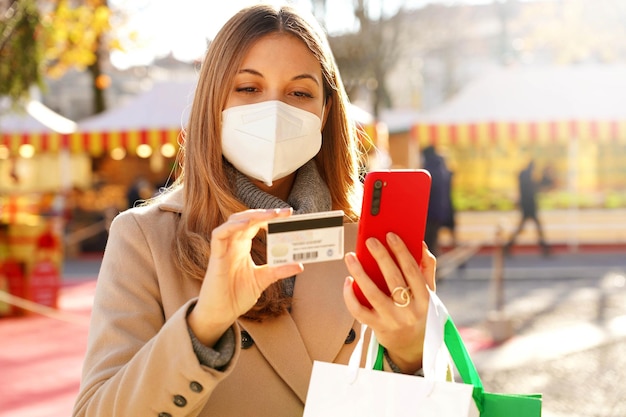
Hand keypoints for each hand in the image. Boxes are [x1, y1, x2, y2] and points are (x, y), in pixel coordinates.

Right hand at [188, 208, 303, 346]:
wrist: (220, 314)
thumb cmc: (236, 296)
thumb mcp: (263, 280)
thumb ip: (279, 271)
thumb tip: (300, 265)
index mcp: (243, 247)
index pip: (257, 224)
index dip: (271, 218)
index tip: (289, 216)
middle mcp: (233, 244)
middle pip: (247, 219)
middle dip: (266, 213)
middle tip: (285, 212)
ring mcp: (223, 248)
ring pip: (234, 221)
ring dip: (253, 215)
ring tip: (271, 214)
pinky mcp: (216, 256)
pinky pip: (219, 234)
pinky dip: (232, 226)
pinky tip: (247, 224)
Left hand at [343, 234, 435, 373]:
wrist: (411, 344)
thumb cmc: (417, 310)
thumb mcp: (428, 292)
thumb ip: (426, 268)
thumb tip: (420, 243)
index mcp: (424, 299)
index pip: (413, 271)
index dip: (401, 252)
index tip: (390, 235)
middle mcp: (409, 310)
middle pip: (393, 279)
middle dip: (381, 257)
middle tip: (370, 240)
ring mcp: (391, 320)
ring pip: (372, 293)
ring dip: (359, 273)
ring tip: (351, 257)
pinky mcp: (376, 327)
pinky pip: (359, 310)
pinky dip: (350, 295)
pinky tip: (348, 281)